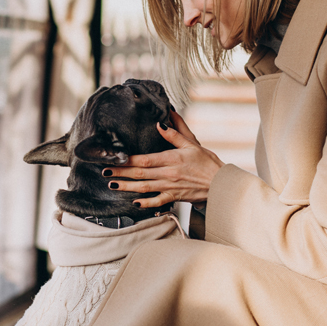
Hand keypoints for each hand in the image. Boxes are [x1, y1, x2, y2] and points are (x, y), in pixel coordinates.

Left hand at [103, 111, 223, 207]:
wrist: (221, 183)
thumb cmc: (208, 162)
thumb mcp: (192, 144)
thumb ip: (175, 133)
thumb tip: (161, 122)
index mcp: (172, 159)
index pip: (145, 159)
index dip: (128, 160)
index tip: (115, 158)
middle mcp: (169, 174)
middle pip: (140, 173)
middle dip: (121, 172)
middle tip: (105, 172)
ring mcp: (170, 187)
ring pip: (144, 188)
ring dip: (127, 187)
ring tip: (112, 185)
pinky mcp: (174, 197)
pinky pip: (157, 201)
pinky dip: (145, 203)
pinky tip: (134, 202)